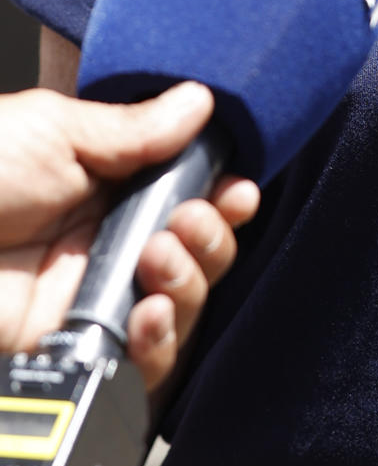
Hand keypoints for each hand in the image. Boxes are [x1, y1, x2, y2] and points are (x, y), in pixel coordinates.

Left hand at [0, 82, 258, 390]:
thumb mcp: (54, 130)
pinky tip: (148, 312)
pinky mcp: (78, 351)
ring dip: (192, 280)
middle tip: (187, 223)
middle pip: (199, 252)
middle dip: (212, 236)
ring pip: (184, 306)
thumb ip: (135, 130)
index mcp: (102, 185)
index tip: (237, 189)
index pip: (187, 194)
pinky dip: (162, 339)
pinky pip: (147, 362)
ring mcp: (92, 300)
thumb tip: (200, 103)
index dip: (222, 195)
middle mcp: (104, 243)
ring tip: (159, 260)